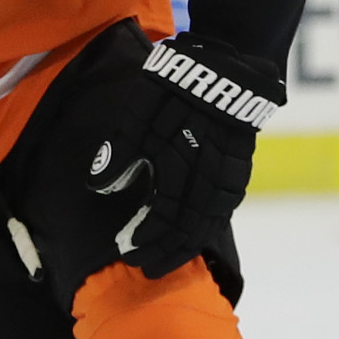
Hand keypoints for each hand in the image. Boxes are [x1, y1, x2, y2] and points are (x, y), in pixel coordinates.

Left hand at [83, 33, 281, 278]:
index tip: (127, 253)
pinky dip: (208, 228)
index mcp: (178, 171)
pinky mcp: (240, 170)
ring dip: (187, 246)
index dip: (146, 240)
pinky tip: (197, 234)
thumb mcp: (134, 119)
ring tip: (169, 258)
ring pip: (208, 225)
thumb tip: (98, 189)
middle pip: (187, 232)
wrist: (223, 69)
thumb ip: (117, 157)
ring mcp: (228, 178)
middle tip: (146, 269)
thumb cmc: (170, 92)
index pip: (162, 220)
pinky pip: (224, 210)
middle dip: (166, 253)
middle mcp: (206, 182)